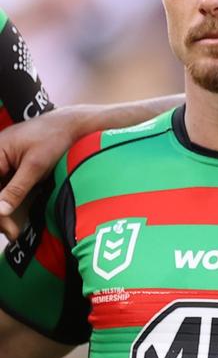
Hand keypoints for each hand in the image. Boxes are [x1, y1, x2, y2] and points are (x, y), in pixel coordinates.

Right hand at [0, 108, 86, 239]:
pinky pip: (4, 188)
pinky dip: (9, 203)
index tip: (3, 224)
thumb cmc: (54, 138)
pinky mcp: (11, 168)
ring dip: (3, 212)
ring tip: (14, 231)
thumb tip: (0, 211)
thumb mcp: (36, 166)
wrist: (71, 125)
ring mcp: (1, 162)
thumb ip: (16, 189)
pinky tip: (14, 219)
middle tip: (12, 233)